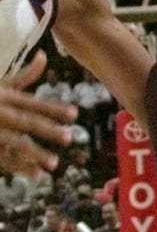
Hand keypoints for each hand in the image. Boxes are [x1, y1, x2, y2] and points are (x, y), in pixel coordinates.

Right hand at [0, 51, 77, 172]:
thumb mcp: (2, 85)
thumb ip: (24, 75)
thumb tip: (44, 56)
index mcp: (3, 96)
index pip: (32, 103)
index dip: (53, 108)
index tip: (75, 114)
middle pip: (26, 122)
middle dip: (48, 130)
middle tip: (70, 138)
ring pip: (15, 142)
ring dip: (35, 153)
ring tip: (55, 164)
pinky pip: (4, 158)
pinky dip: (20, 167)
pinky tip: (37, 175)